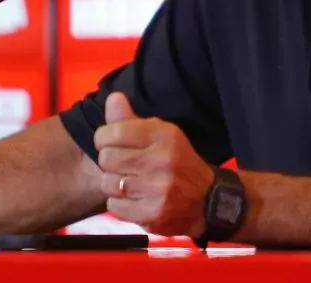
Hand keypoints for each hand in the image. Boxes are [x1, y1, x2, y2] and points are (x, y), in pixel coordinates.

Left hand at [94, 92, 214, 237]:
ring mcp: (158, 189)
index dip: (104, 138)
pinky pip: (114, 206)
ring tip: (129, 183)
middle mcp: (161, 160)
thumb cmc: (177, 162)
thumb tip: (112, 97)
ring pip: (108, 184)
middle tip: (122, 165)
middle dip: (110, 162)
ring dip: (114, 184)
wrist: (206, 200)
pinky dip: (120, 204)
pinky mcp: (152, 214)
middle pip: (107, 158)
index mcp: (164, 135)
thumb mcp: (161, 134)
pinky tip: (134, 199)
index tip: (108, 142)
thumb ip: (131, 119)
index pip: (115, 132)